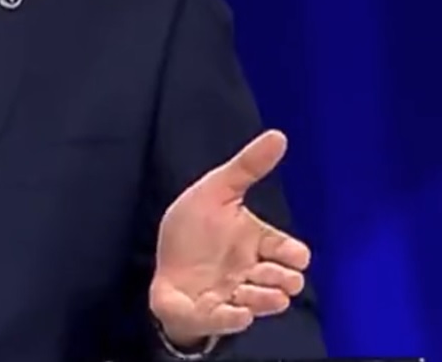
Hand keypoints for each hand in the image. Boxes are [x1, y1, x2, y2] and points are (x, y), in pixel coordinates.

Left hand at [149, 130, 310, 347]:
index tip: (281, 251)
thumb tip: (279, 135)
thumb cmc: (193, 229)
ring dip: (262, 297)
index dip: (294, 254)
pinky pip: (233, 321)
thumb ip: (247, 166)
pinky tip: (231, 306)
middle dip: (281, 278)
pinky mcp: (213, 314)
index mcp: (258, 244)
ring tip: (242, 287)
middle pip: (290, 282)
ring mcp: (236, 295)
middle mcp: (253, 272)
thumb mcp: (216, 190)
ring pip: (270, 304)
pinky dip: (235, 316)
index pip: (295, 254)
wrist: (162, 265)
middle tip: (259, 270)